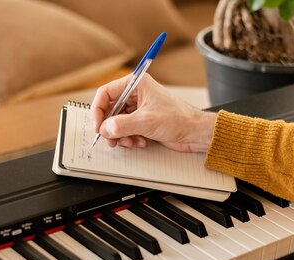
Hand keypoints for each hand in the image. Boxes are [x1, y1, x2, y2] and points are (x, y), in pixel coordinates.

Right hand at [91, 73, 215, 152]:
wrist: (195, 133)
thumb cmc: (179, 119)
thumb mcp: (146, 121)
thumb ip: (121, 125)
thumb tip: (105, 128)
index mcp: (136, 84)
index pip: (106, 93)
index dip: (98, 110)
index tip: (98, 126)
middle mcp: (135, 94)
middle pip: (109, 110)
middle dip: (110, 127)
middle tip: (111, 140)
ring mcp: (138, 109)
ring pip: (116, 122)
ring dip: (120, 135)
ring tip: (130, 142)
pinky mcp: (142, 122)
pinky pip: (126, 130)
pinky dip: (129, 138)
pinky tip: (140, 142)